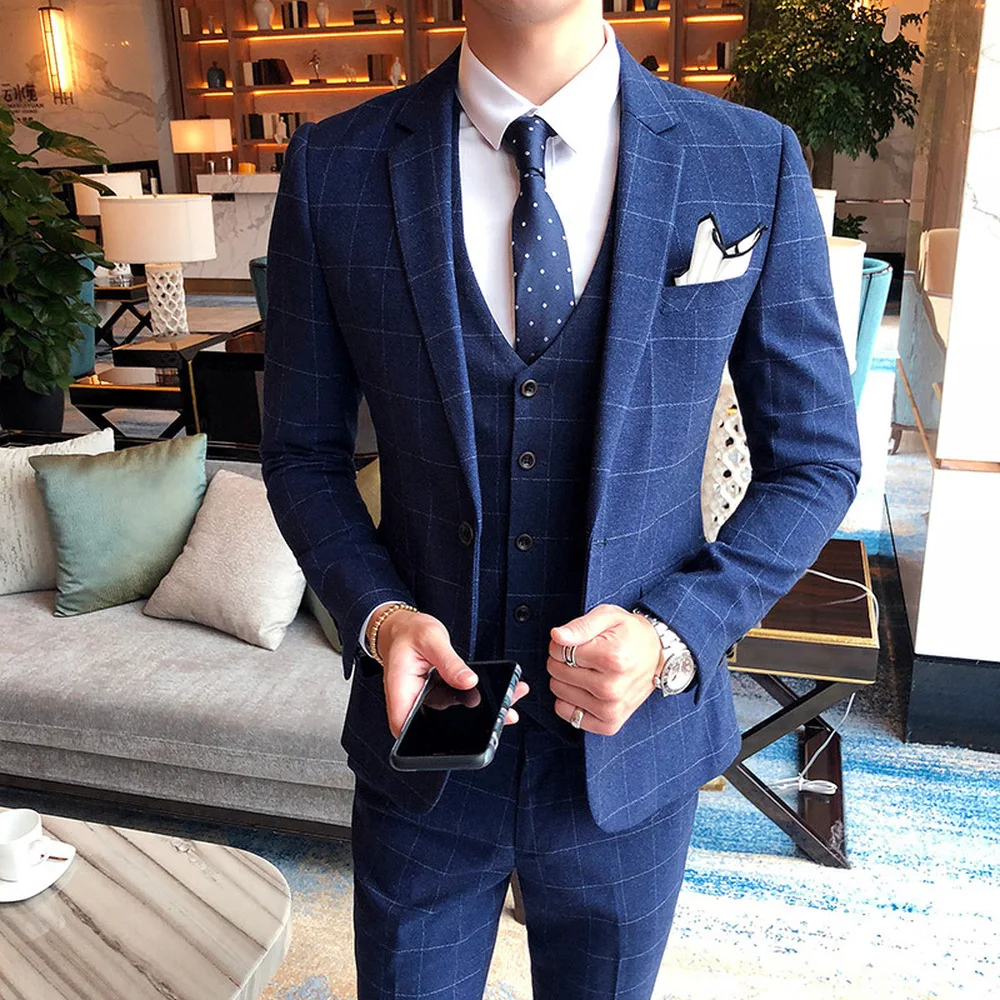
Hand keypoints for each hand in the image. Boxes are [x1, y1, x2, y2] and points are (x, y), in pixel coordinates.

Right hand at [377, 610, 529, 738]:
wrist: (404, 627)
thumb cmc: (409, 632)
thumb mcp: (431, 640)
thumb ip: (449, 662)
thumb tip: (468, 681)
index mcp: (401, 692)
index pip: (406, 728)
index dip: (432, 741)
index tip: (465, 736)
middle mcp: (412, 703)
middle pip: (437, 729)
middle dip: (472, 727)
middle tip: (501, 716)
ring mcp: (426, 703)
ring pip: (452, 720)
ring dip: (482, 714)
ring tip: (509, 701)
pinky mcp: (438, 699)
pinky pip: (458, 706)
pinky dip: (479, 700)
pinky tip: (502, 693)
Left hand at [547, 604, 661, 734]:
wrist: (657, 656)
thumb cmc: (629, 634)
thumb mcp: (608, 616)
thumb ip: (580, 626)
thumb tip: (556, 636)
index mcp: (611, 658)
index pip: (558, 650)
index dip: (562, 643)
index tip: (577, 641)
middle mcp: (611, 688)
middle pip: (557, 672)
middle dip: (563, 660)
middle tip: (583, 656)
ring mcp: (611, 709)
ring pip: (559, 692)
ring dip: (566, 680)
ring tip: (587, 671)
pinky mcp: (609, 724)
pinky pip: (570, 715)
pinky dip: (570, 702)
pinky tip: (585, 690)